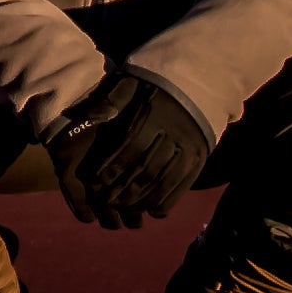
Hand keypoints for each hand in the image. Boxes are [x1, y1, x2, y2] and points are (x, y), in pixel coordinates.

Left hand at [46, 69, 213, 228]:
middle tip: (108, 201)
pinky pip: (185, 184)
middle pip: (148, 166)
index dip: (115, 164)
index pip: (132, 143)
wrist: (198, 84)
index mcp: (155, 112)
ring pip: (166, 179)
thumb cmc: (154, 85)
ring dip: (145, 198)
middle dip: (126, 187)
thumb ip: (112, 99)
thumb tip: (90, 115)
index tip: (99, 179)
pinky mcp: (200, 159)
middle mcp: (175, 132)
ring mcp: (191, 147)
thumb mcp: (132, 81)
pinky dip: (170, 200)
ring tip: (126, 209)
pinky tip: (154, 211)